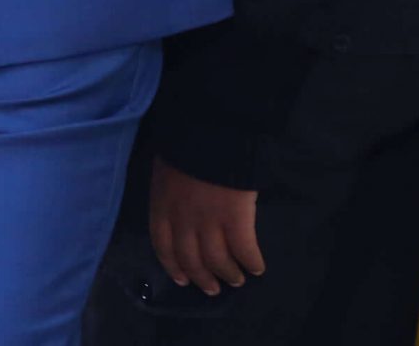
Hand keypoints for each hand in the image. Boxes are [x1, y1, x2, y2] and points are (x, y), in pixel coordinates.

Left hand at [148, 157, 264, 295]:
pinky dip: (251, 262)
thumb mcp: (165, 169)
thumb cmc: (186, 144)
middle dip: (201, 277)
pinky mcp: (235, 219)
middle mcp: (182, 220)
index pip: (163, 245)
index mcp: (161, 206)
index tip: (182, 279)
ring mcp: (209, 221)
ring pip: (217, 260)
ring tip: (236, 280)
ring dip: (227, 274)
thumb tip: (178, 210)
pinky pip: (244, 250)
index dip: (173, 266)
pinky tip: (256, 268)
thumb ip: (169, 194)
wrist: (208, 130)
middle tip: (212, 289)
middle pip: (190, 259)